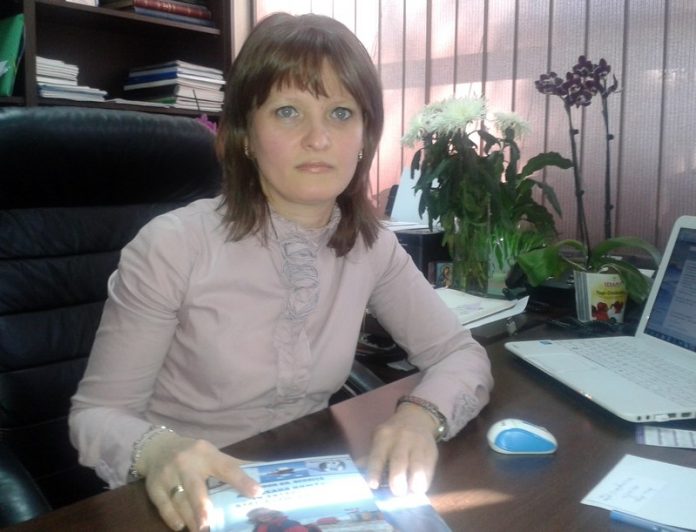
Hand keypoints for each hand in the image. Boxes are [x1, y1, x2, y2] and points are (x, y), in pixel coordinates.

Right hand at [135, 432, 261, 530]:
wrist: (157, 448)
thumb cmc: (193, 454)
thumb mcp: (212, 454)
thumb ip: (233, 466)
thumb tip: (264, 473)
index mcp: (206, 453)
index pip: (227, 467)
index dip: (242, 480)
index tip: (257, 492)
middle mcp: (185, 462)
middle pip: (195, 487)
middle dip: (202, 506)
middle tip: (210, 523)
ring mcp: (167, 475)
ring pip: (179, 501)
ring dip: (190, 518)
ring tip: (202, 530)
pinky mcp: (153, 487)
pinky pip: (164, 507)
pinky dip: (173, 519)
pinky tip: (183, 526)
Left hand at [365, 403, 438, 495]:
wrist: (417, 418)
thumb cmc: (393, 434)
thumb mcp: (380, 439)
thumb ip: (371, 457)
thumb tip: (358, 472)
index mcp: (384, 436)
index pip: (378, 455)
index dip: (374, 470)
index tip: (373, 485)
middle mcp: (401, 438)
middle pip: (399, 461)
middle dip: (397, 479)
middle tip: (396, 492)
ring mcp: (418, 444)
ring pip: (417, 465)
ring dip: (414, 482)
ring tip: (411, 492)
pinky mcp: (431, 450)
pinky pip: (429, 468)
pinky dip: (425, 480)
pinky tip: (420, 488)